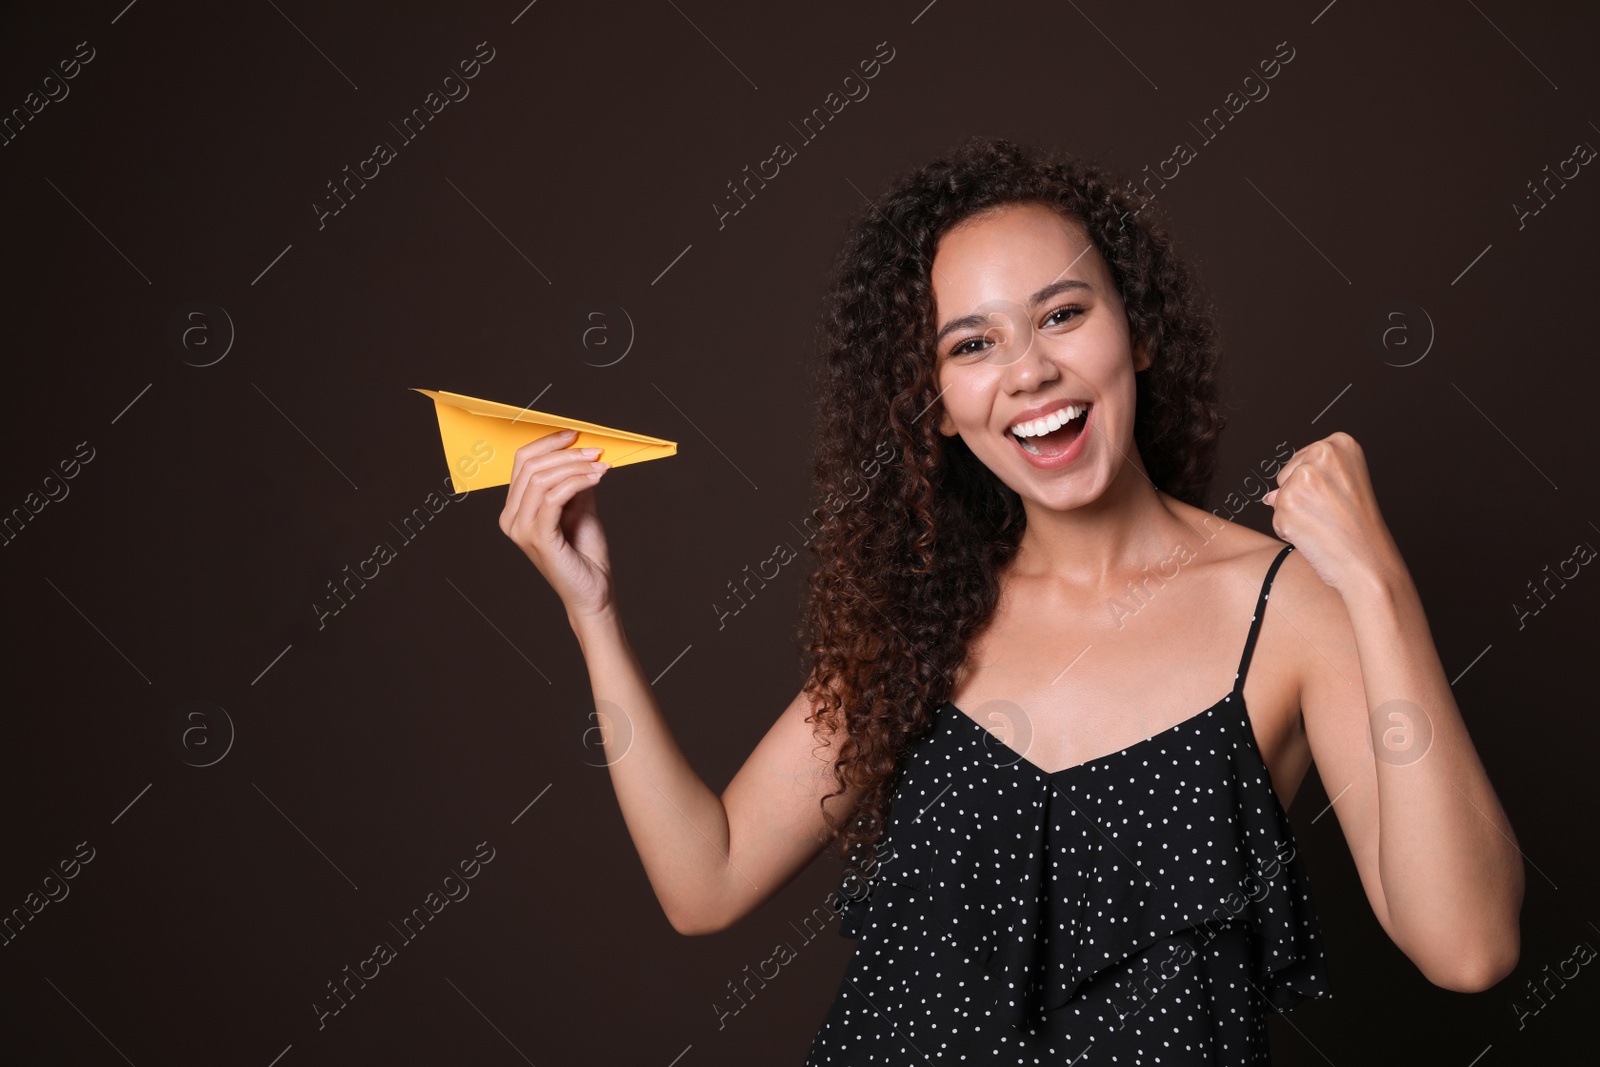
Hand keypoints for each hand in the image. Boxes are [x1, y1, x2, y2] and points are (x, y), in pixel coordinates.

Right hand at [498, 429, 614, 619]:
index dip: (548, 443)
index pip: (521, 462)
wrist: (593, 590)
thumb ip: (574, 479)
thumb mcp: (579, 506)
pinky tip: (596, 478)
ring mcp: (521, 529)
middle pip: (530, 466)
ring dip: (575, 466)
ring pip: (541, 479)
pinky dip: (577, 482)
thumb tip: (581, 449)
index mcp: (515, 509)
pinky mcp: (538, 538)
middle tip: (596, 452)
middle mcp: (511, 518)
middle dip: (566, 453)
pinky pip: (554, 497)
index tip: (575, 434)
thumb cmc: (584, 552)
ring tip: (600, 466)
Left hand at [1261, 431, 1401, 594]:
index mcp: (1341, 443)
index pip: (1303, 459)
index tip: (1335, 497)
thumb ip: (1307, 481)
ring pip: (1278, 497)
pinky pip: (1275, 517)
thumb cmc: (1361, 530)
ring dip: (1293, 515)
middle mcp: (1322, 453)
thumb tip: (1269, 495)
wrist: (1369, 562)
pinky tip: (1314, 534)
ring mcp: (1303, 477)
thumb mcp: (1344, 489)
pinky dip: (1288, 531)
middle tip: (1329, 514)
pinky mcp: (1287, 501)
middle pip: (1286, 475)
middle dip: (1299, 497)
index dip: (1314, 485)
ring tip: (1323, 524)